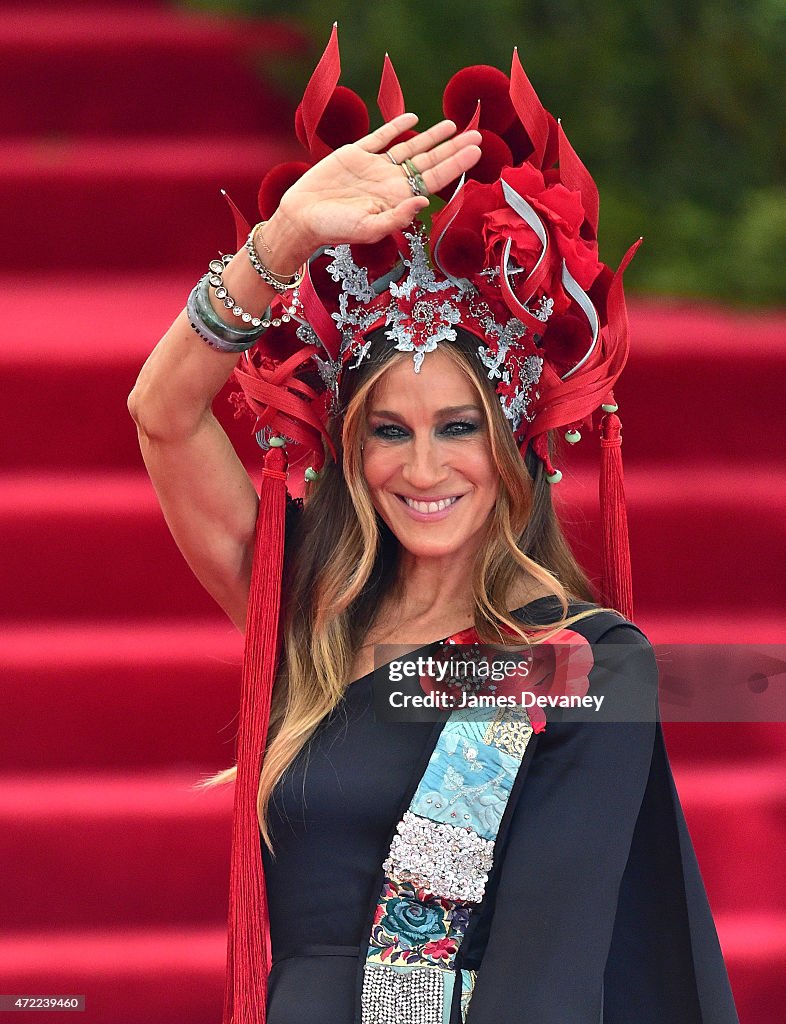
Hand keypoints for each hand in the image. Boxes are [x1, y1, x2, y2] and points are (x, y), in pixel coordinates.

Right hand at [268, 114, 481, 258]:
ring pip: (410, 148)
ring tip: (452, 125)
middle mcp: (390, 182)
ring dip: (431, 137)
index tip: (476, 151)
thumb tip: (425, 201)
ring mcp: (374, 167)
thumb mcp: (369, 229)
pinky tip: (413, 119)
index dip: (456, 164)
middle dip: (453, 149)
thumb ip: (398, 217)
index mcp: (397, 198)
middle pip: (429, 162)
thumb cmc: (334, 229)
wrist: (302, 217)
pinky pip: (381, 138)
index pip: (434, 179)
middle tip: (477, 135)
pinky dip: (396, 127)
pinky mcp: (355, 154)